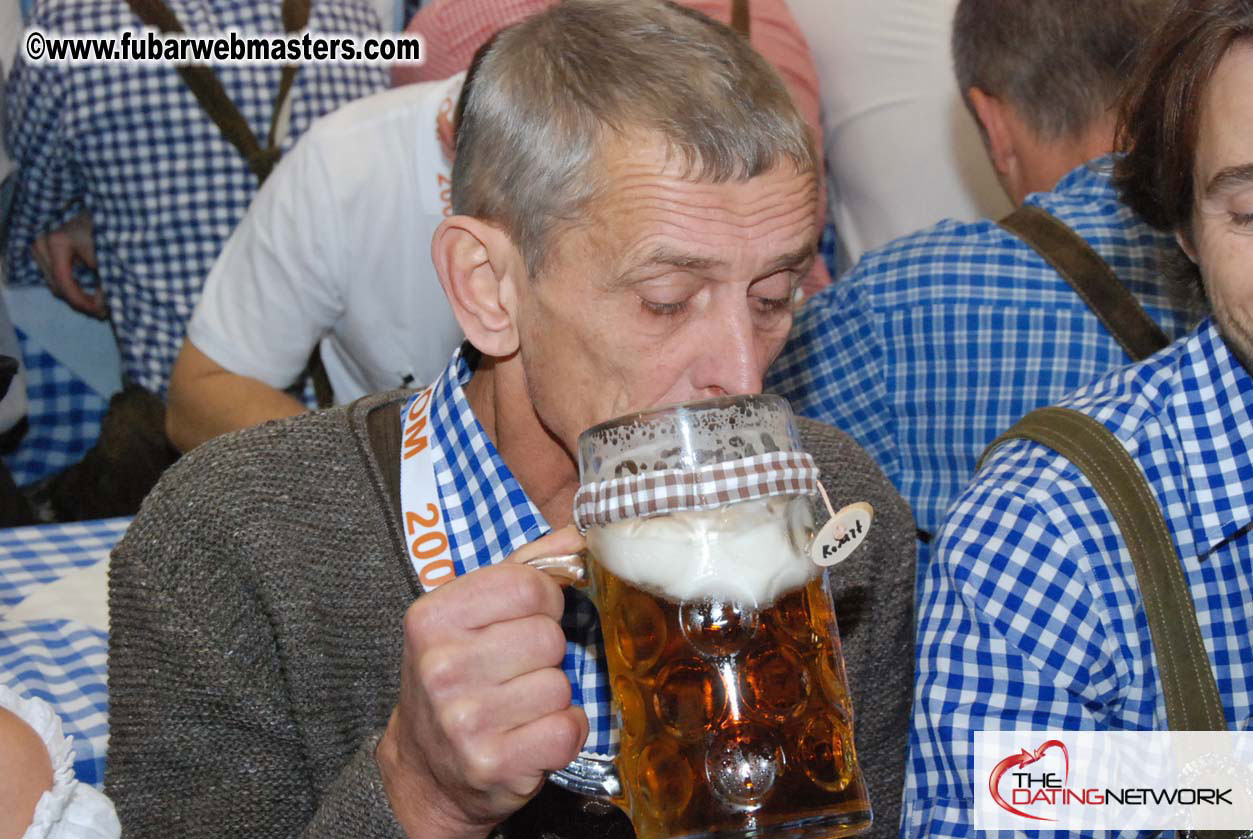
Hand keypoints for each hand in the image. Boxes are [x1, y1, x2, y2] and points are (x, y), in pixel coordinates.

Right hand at [30, 213, 105, 318]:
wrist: (97, 204)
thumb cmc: (105, 225)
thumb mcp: (107, 253)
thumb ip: (104, 280)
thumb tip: (102, 306)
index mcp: (56, 241)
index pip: (63, 281)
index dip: (82, 301)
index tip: (102, 312)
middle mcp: (41, 242)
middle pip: (56, 285)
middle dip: (80, 302)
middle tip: (104, 311)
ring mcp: (38, 244)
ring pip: (53, 282)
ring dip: (75, 295)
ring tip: (99, 302)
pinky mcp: (42, 247)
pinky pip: (54, 274)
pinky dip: (71, 284)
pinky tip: (89, 289)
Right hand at [377, 527, 589, 838]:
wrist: (425, 768)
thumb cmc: (456, 677)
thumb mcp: (469, 615)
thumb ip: (523, 568)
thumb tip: (576, 536)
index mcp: (432, 618)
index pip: (527, 585)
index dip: (544, 601)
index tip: (527, 619)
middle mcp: (442, 667)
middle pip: (548, 637)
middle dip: (546, 653)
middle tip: (516, 670)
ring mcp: (465, 720)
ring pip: (561, 685)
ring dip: (552, 696)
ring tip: (519, 705)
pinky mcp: (493, 763)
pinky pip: (567, 730)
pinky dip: (562, 733)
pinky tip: (532, 734)